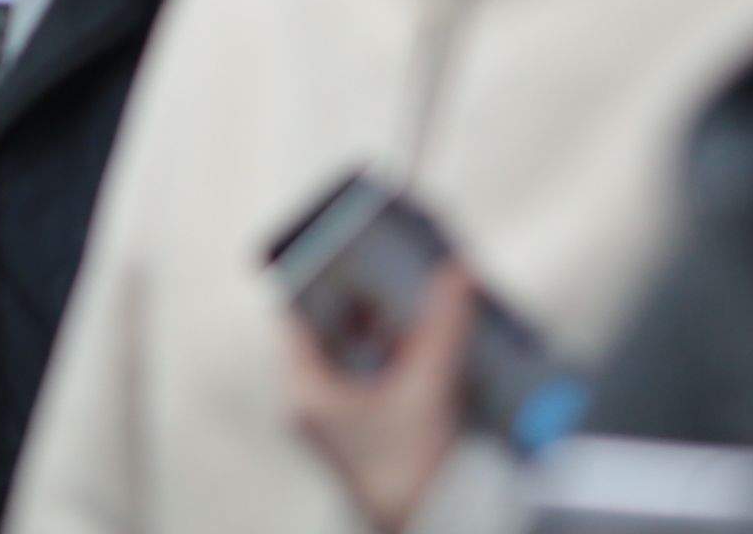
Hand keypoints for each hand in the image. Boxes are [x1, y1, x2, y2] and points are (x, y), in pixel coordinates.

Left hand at [282, 264, 477, 533]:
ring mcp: (335, 418)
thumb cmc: (413, 466)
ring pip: (351, 351)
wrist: (436, 527)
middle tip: (386, 260)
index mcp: (304, 388)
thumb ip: (443, 326)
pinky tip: (421, 333)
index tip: (345, 246)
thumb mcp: (427, 387)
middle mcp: (311, 401)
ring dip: (379, 323)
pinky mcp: (363, 429)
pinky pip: (369, 374)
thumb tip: (456, 272)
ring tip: (408, 287)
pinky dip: (391, 351)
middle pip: (326, 330)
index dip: (320, 277)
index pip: (296, 313)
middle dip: (359, 296)